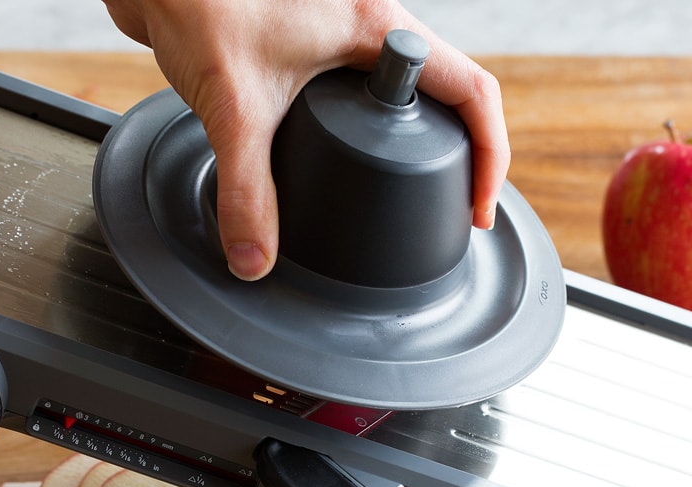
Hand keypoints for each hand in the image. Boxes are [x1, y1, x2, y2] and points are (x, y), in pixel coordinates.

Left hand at [104, 0, 508, 279]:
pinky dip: (369, 129)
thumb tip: (256, 257)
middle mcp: (368, 25)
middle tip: (452, 205)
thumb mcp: (235, 108)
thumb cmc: (201, 3)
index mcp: (376, 27)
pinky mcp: (306, 44)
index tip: (477, 207)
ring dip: (416, 138)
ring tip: (412, 191)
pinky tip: (347, 160)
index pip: (470, 89)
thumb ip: (248, 191)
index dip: (490, 153)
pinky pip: (358, 91)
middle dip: (460, 152)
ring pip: (403, 91)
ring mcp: (339, 33)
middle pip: (447, 92)